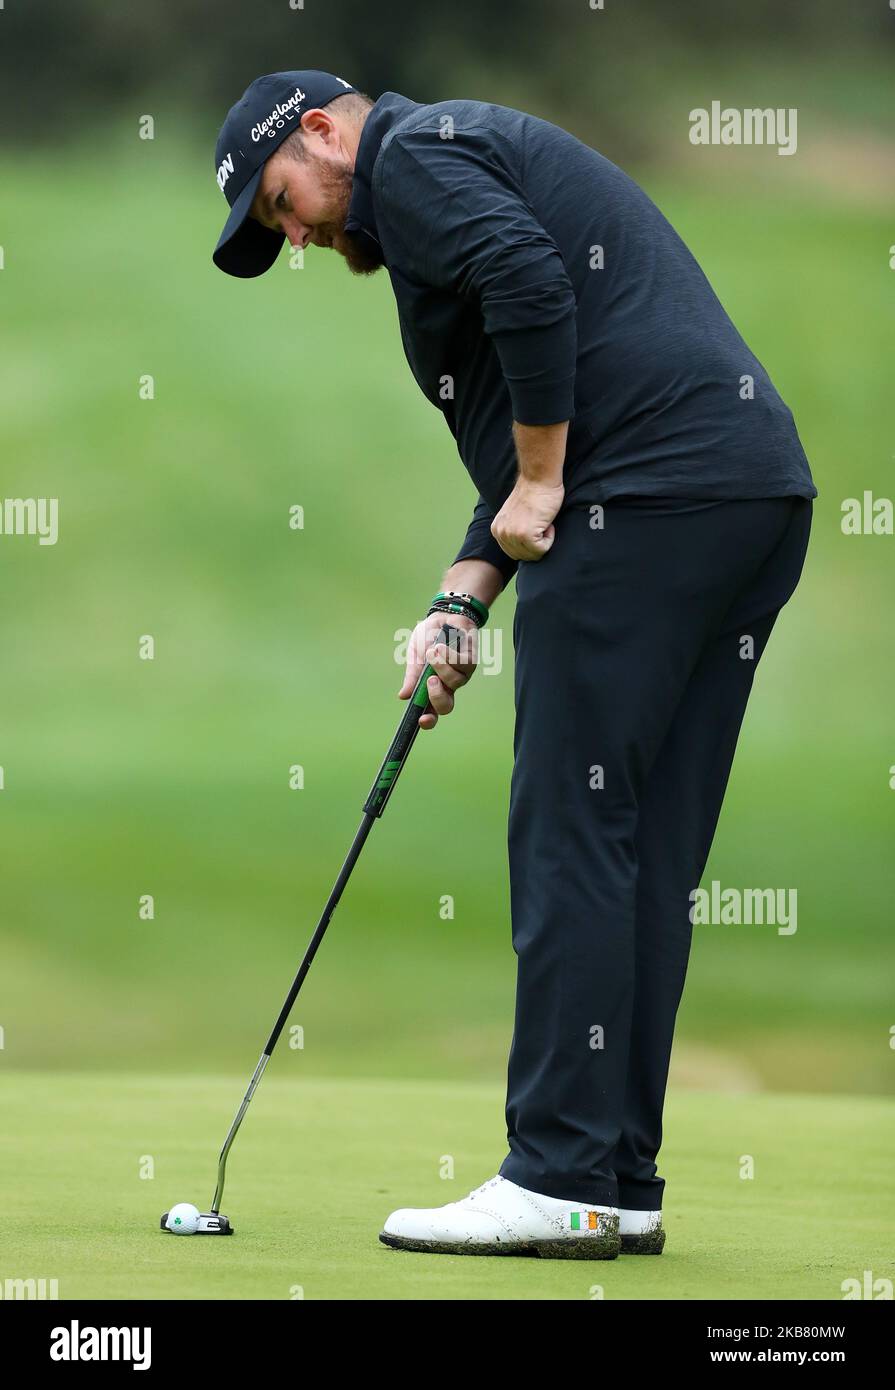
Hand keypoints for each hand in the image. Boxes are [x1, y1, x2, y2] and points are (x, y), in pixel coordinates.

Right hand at [398, 612, 478, 729]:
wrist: (442, 616)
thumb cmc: (428, 638)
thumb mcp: (415, 656)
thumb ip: (412, 676)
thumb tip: (403, 696)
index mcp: (431, 688)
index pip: (431, 712)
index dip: (428, 721)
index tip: (421, 720)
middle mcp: (448, 686)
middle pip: (446, 706)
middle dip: (437, 696)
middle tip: (430, 680)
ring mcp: (461, 675)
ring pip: (455, 682)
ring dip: (442, 666)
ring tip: (433, 650)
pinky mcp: (472, 661)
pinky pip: (463, 664)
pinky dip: (451, 655)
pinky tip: (442, 645)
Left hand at [490, 478, 563, 560]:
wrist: (539, 478)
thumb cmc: (534, 493)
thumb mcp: (514, 516)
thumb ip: (513, 530)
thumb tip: (523, 549)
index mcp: (497, 530)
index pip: (515, 552)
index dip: (530, 543)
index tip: (535, 525)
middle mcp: (501, 533)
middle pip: (524, 556)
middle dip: (537, 544)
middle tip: (541, 523)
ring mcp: (512, 534)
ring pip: (534, 554)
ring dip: (544, 540)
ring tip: (543, 522)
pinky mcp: (526, 534)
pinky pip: (542, 549)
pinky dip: (550, 538)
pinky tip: (547, 522)